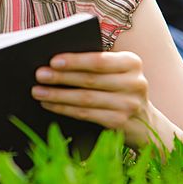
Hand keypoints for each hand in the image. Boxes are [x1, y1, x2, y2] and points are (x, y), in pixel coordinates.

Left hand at [32, 51, 155, 148]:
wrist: (145, 121)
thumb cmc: (119, 87)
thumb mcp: (117, 70)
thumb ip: (97, 63)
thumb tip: (56, 62)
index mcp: (132, 62)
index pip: (99, 60)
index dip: (75, 61)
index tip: (53, 60)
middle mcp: (135, 82)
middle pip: (90, 80)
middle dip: (61, 77)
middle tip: (39, 75)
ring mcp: (129, 105)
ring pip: (85, 99)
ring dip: (58, 95)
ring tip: (38, 91)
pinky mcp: (120, 123)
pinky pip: (86, 114)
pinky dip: (64, 109)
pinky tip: (49, 104)